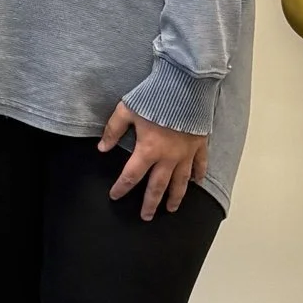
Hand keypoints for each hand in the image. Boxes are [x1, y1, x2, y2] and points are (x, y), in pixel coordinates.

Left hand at [98, 103, 206, 218]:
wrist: (185, 86)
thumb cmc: (154, 96)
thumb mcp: (126, 110)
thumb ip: (113, 130)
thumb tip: (102, 147)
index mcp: (148, 150)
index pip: (131, 175)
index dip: (121, 187)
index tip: (115, 196)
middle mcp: (168, 157)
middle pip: (157, 186)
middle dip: (150, 203)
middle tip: (146, 216)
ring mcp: (186, 153)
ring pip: (181, 182)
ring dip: (175, 197)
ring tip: (171, 209)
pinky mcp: (199, 144)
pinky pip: (200, 165)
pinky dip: (199, 175)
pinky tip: (197, 182)